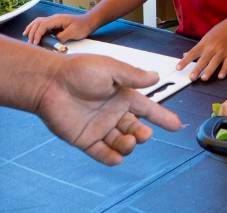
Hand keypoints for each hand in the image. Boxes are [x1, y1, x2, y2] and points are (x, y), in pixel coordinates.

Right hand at [24, 13, 94, 45]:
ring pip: (38, 22)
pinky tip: (32, 32)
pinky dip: (35, 28)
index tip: (35, 43)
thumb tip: (52, 42)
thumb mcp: (73, 32)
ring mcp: (54, 20)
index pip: (43, 25)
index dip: (37, 34)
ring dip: (31, 28)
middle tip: (29, 43)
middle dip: (32, 32)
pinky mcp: (55, 24)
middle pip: (38, 23)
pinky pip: (42, 24)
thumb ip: (62, 37)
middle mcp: (54, 18)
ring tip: (25, 35)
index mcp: (57, 19)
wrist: (89, 21)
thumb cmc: (82, 26)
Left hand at [36, 54, 181, 165]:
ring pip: (122, 143)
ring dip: (128, 146)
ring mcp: (99, 127)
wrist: (50, 82)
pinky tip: (117, 157)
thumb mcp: (110, 68)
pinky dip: (111, 158)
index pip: (148, 108)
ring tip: (128, 142)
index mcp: (122, 95)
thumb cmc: (78, 70)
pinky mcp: (85, 139)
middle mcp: (113, 112)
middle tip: (142, 134)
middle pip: (136, 129)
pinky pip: (102, 153)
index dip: (162, 117)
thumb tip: (155, 76)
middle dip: (142, 135)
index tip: (176, 125)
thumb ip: (133, 76)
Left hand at [176, 19, 226, 80]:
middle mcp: (212, 48)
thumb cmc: (218, 32)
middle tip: (191, 78)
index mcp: (204, 44)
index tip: (178, 68)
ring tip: (204, 78)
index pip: (192, 53)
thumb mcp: (205, 38)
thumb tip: (184, 54)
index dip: (185, 61)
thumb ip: (196, 48)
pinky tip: (220, 76)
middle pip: (203, 60)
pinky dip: (224, 70)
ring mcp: (222, 52)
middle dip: (197, 69)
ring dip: (209, 71)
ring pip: (214, 62)